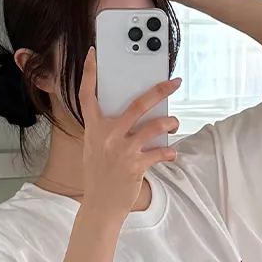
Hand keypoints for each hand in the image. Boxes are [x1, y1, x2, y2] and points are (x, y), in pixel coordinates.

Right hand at [77, 47, 180, 218]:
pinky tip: (171, 153)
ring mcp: (122, 150)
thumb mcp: (94, 149)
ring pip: (155, 126)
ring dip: (170, 123)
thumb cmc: (98, 177)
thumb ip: (106, 131)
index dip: (89, 72)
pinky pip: (160, 152)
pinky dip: (169, 152)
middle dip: (160, 90)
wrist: (99, 207)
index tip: (93, 54)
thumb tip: (132, 118)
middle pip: (137, 104)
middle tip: (174, 83)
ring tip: (174, 124)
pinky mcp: (135, 165)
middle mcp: (107, 135)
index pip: (87, 94)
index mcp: (93, 128)